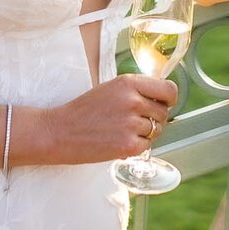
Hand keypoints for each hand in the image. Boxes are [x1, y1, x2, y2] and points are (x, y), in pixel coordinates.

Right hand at [39, 74, 179, 163]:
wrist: (59, 132)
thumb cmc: (83, 111)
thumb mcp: (110, 90)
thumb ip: (135, 91)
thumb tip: (162, 99)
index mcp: (128, 82)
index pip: (169, 90)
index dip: (168, 99)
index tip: (163, 104)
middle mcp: (133, 100)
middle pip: (163, 112)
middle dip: (153, 119)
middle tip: (132, 122)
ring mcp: (132, 123)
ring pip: (156, 130)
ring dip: (144, 134)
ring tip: (121, 131)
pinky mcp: (129, 144)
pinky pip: (146, 146)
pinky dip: (135, 147)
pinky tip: (117, 142)